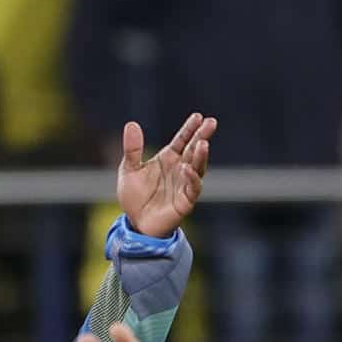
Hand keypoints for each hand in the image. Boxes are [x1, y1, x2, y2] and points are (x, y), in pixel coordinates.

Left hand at [117, 111, 215, 238]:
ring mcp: (184, 184)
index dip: (190, 129)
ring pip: (197, 167)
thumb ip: (132, 149)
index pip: (182, 140)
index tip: (197, 116)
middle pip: (194, 150)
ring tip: (203, 144)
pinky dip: (191, 178)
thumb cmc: (134, 197)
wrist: (136, 224)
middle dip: (202, 136)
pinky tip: (187, 168)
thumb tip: (132, 124)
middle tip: (211, 123)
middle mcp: (179, 169)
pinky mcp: (185, 201)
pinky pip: (193, 188)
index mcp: (168, 159)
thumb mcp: (129, 170)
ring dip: (201, 156)